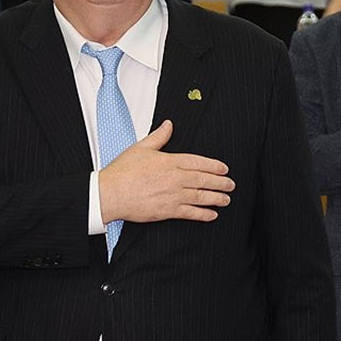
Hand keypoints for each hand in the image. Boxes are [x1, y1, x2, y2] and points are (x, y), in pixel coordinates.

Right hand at [98, 120, 234, 222]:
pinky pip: (190, 213)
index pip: (198, 162)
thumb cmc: (122, 172)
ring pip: (201, 196)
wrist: (110, 193)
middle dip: (220, 182)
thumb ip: (159, 137)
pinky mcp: (167, 211)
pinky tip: (212, 214)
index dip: (214, 165)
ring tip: (226, 199)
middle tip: (230, 184)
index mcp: (170, 161)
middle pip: (204, 179)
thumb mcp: (141, 148)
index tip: (224, 169)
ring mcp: (173, 195)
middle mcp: (175, 178)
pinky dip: (203, 214)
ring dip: (216, 198)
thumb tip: (169, 125)